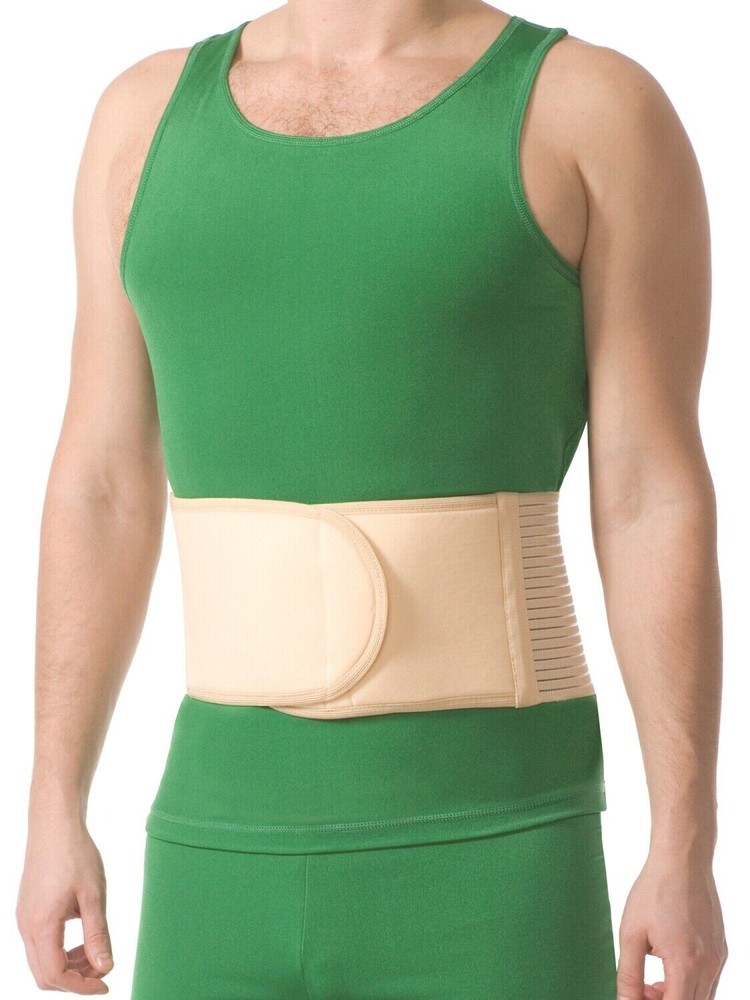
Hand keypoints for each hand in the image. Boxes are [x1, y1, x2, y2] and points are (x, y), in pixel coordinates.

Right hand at [16, 817, 113, 993]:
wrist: (54, 825)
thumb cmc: (76, 855)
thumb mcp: (93, 895)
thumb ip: (97, 934)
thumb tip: (105, 968)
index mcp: (41, 925)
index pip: (56, 975)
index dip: (81, 987)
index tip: (105, 985)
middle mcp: (26, 926)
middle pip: (44, 974)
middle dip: (74, 980)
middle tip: (102, 970)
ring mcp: (23, 918)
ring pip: (40, 960)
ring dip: (68, 965)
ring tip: (94, 951)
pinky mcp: (27, 910)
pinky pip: (39, 944)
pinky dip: (59, 950)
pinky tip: (81, 934)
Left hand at [615, 853, 727, 999]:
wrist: (682, 860)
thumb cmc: (655, 891)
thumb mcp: (631, 933)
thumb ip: (629, 975)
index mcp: (685, 964)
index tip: (638, 995)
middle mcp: (709, 965)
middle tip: (642, 989)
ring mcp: (718, 958)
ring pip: (702, 997)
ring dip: (678, 996)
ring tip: (653, 979)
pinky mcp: (721, 949)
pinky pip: (708, 980)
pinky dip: (689, 983)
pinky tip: (669, 965)